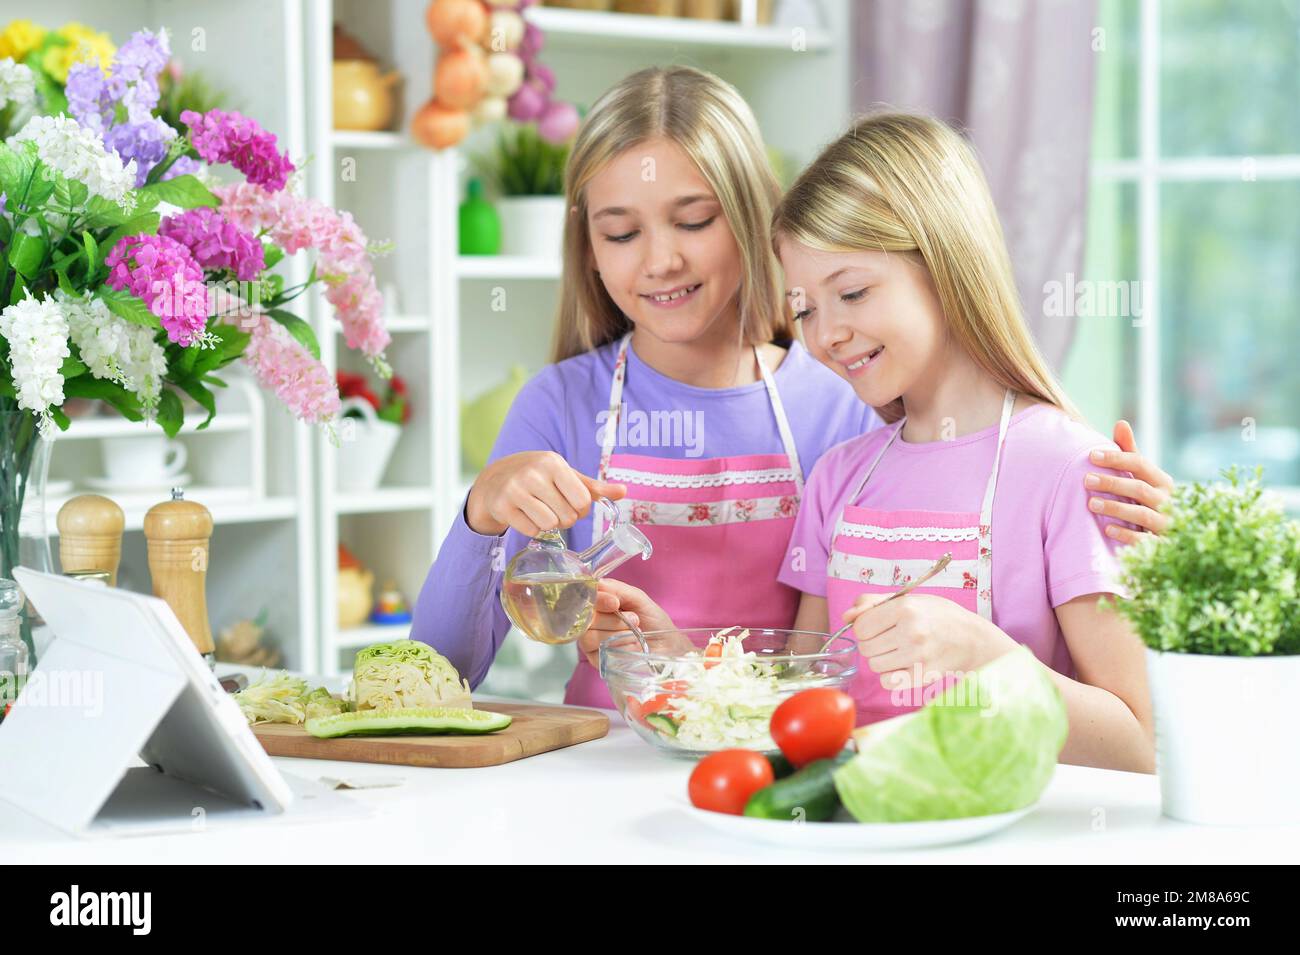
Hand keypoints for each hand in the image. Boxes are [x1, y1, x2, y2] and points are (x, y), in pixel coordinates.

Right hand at [466, 451, 625, 536]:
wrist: (495, 479)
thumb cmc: (539, 477)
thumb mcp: (565, 476)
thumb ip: (593, 487)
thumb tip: (623, 492)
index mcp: (553, 463)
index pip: (583, 501)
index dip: (580, 509)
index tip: (570, 502)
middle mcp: (533, 473)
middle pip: (567, 517)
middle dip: (564, 518)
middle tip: (553, 508)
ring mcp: (515, 490)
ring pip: (549, 525)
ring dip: (549, 525)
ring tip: (540, 511)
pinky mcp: (502, 506)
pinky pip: (531, 531)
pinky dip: (531, 528)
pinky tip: (524, 515)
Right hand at [577, 578, 676, 669]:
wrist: (669, 646)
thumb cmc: (653, 621)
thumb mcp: (639, 599)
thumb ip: (619, 590)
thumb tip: (598, 584)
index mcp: (598, 605)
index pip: (584, 599)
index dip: (597, 600)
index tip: (614, 603)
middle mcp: (591, 623)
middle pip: (586, 619)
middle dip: (612, 619)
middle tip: (634, 619)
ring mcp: (592, 644)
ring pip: (589, 637)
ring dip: (617, 633)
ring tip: (636, 633)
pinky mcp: (598, 661)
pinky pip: (598, 653)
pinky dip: (619, 647)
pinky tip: (632, 647)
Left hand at [842, 593, 1015, 691]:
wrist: (973, 639)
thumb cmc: (938, 616)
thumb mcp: (909, 599)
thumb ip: (873, 603)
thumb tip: (846, 616)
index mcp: (905, 608)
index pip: (861, 626)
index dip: (865, 627)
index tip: (878, 626)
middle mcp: (911, 632)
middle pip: (866, 647)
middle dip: (874, 644)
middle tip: (891, 638)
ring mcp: (917, 656)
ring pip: (875, 665)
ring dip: (882, 660)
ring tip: (900, 651)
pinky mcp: (923, 676)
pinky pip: (887, 682)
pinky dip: (891, 676)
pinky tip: (903, 666)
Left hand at [1085, 420, 1174, 542]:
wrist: (1173, 538)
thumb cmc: (1149, 500)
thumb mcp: (1143, 477)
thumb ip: (1130, 453)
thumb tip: (1121, 423)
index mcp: (1163, 481)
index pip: (1140, 464)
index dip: (1117, 458)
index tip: (1091, 455)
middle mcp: (1168, 501)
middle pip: (1139, 489)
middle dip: (1112, 483)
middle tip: (1085, 479)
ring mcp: (1167, 524)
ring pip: (1142, 514)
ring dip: (1115, 508)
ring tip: (1090, 503)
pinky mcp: (1162, 546)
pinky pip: (1145, 541)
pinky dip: (1127, 534)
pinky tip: (1107, 530)